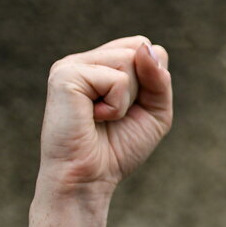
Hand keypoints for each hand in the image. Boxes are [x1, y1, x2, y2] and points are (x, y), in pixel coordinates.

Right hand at [38, 36, 172, 195]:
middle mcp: (87, 59)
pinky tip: (93, 117)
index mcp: (103, 64)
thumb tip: (145, 48)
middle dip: (142, 89)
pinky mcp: (65, 74)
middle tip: (115, 115)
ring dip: (128, 100)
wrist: (88, 179)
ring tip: (102, 117)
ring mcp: (73, 64)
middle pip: (140, 48)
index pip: (145, 46)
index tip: (132, 109)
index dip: (153, 80)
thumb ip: (160, 80)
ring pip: (131, 60)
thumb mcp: (155, 113)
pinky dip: (116, 106)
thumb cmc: (118, 150)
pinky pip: (117, 80)